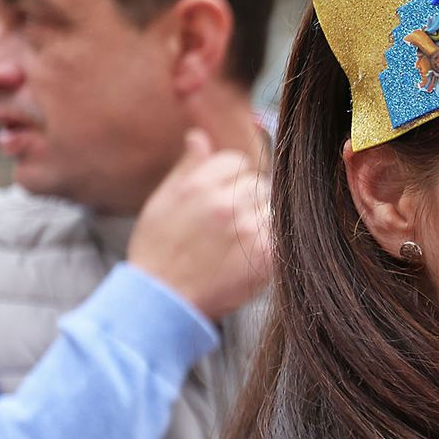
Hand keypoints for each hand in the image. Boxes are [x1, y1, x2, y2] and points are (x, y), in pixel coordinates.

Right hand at [128, 130, 271, 321]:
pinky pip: (280, 234)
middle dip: (247, 200)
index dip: (231, 180)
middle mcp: (225, 203)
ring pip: (270, 208)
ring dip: (260, 221)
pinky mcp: (265, 255)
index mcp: (198, 185)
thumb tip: (199, 136)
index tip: (221, 198)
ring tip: (236, 243)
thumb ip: (187, 168)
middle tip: (228, 226)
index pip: (237, 162)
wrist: (162, 302)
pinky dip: (270, 243)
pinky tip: (249, 256)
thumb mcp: (161, 203)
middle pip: (257, 184)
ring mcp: (248, 229)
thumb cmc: (157, 252)